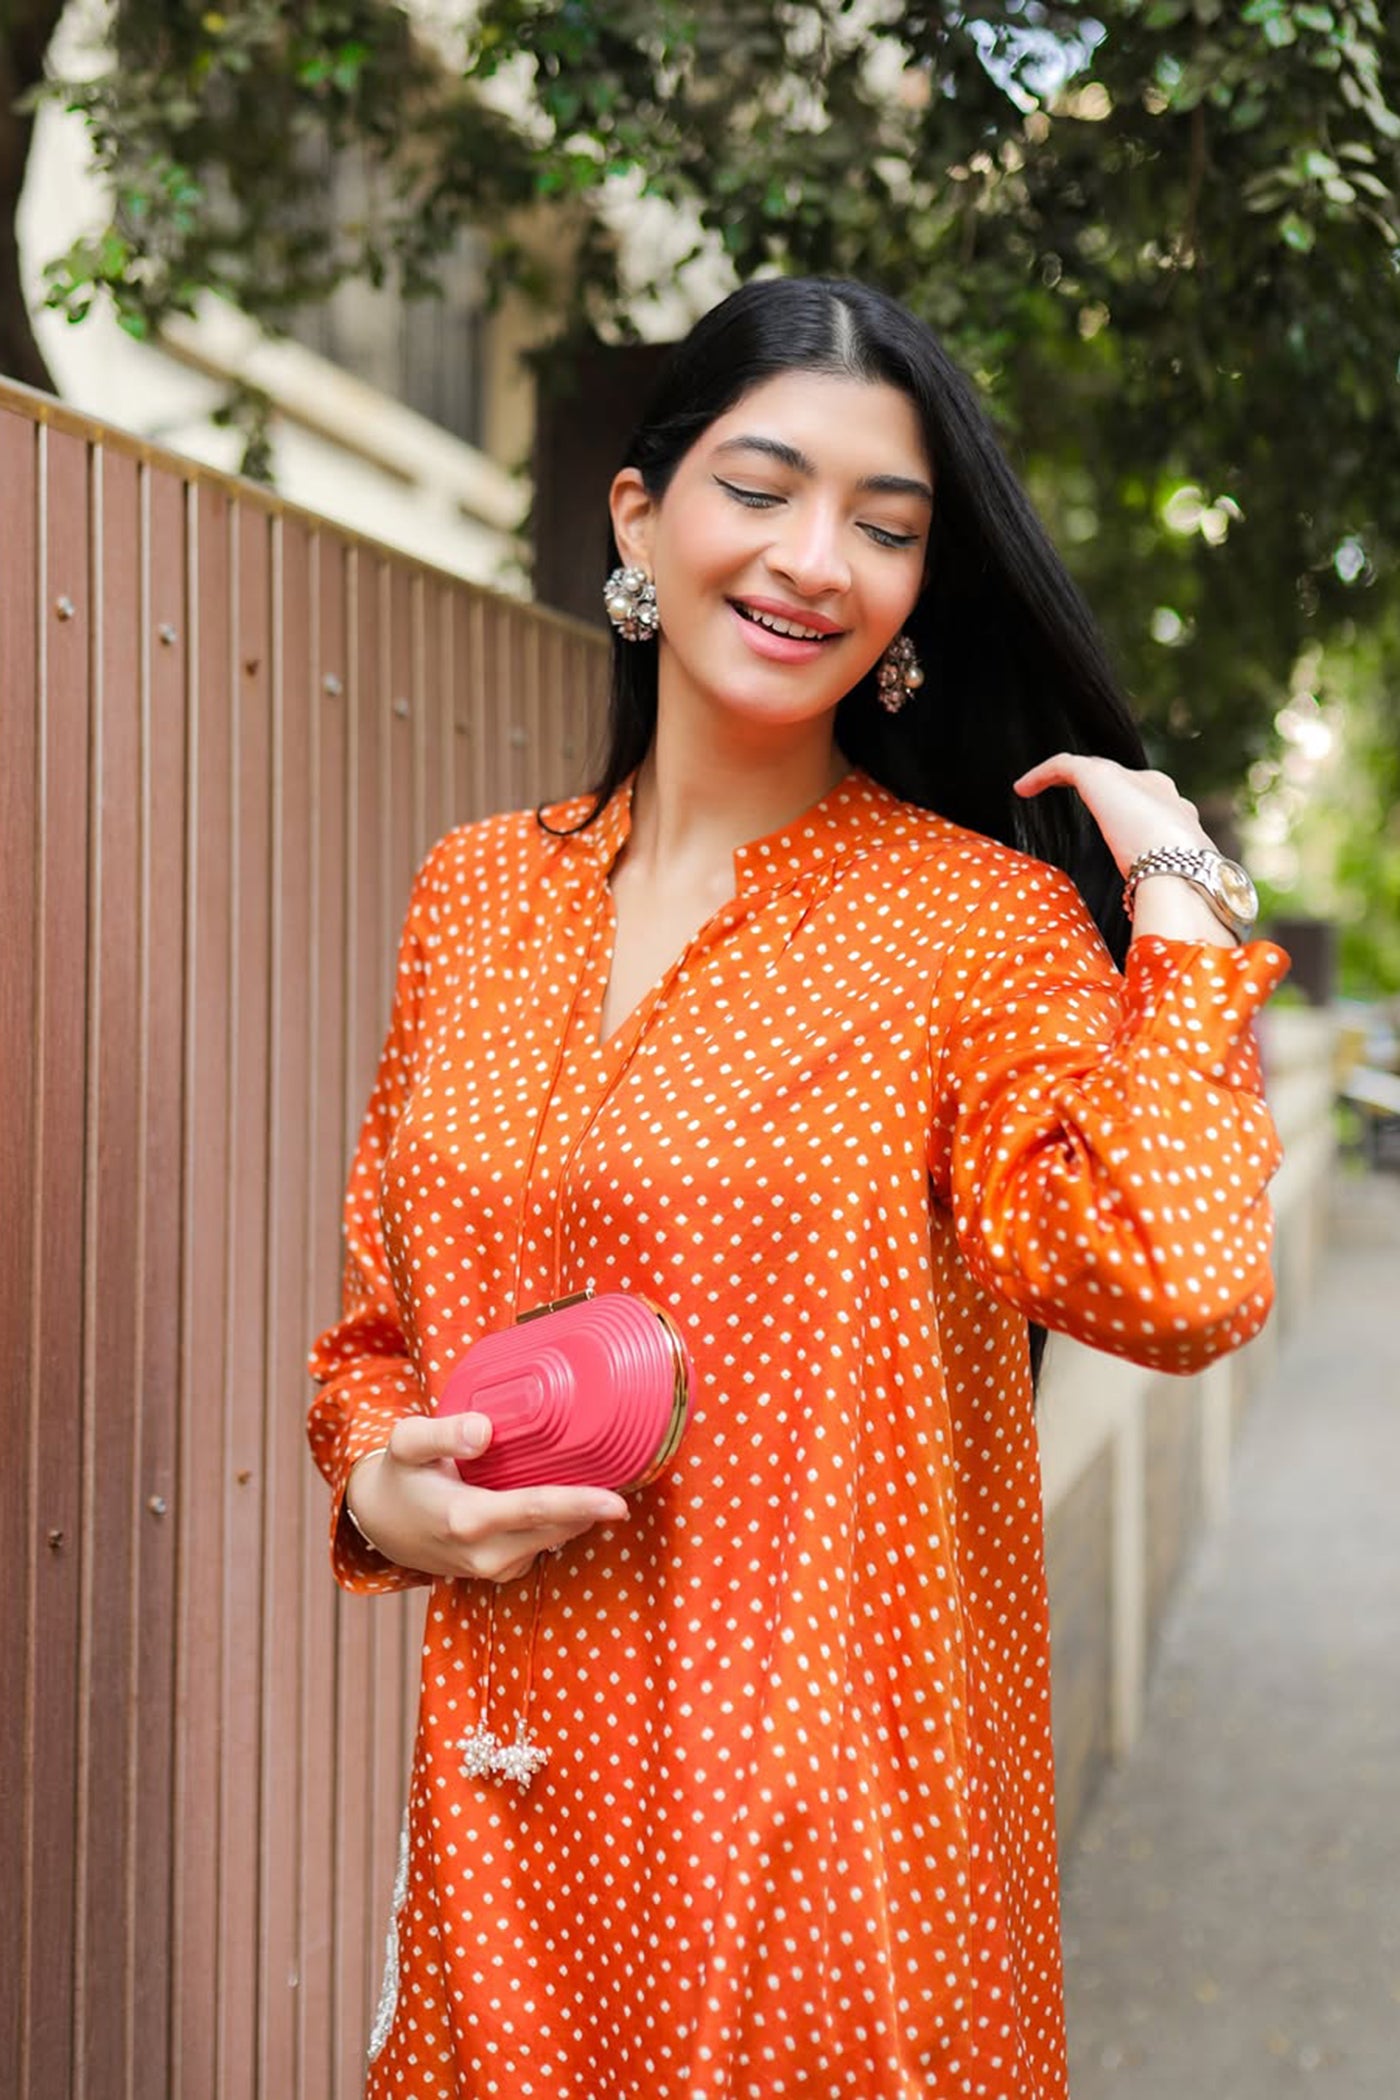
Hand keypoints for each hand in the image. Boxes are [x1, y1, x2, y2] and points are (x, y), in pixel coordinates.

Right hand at [345, 1414, 629, 1583]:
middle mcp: (484, 1553)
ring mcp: (493, 1568)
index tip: (618, 1502)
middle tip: (624, 1475)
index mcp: (466, 1519)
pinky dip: (558, 1526)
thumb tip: (484, 1430)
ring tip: (597, 1481)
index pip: (536, 1511)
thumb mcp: (408, 1442)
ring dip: (577, 1516)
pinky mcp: (499, 1572)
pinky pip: (542, 1547)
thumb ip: (443, 1432)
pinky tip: (564, 1500)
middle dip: (591, 1508)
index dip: (580, 1505)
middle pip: (556, 1529)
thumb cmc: (401, 1473)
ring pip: (553, 1541)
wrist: (380, 1523)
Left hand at [1013, 754, 1211, 874]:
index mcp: (1179, 815)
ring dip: (1066, 777)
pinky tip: (1022, 789)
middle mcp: (1159, 790)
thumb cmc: (1177, 883)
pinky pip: (1065, 766)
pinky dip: (1043, 774)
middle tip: (1079, 802)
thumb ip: (1155, 886)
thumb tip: (1139, 914)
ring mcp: (1130, 779)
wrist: (1178, 864)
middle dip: (1103, 789)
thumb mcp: (1169, 884)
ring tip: (1039, 788)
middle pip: (1124, 783)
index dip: (1130, 813)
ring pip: (1094, 770)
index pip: (1152, 806)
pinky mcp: (1101, 775)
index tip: (1113, 831)